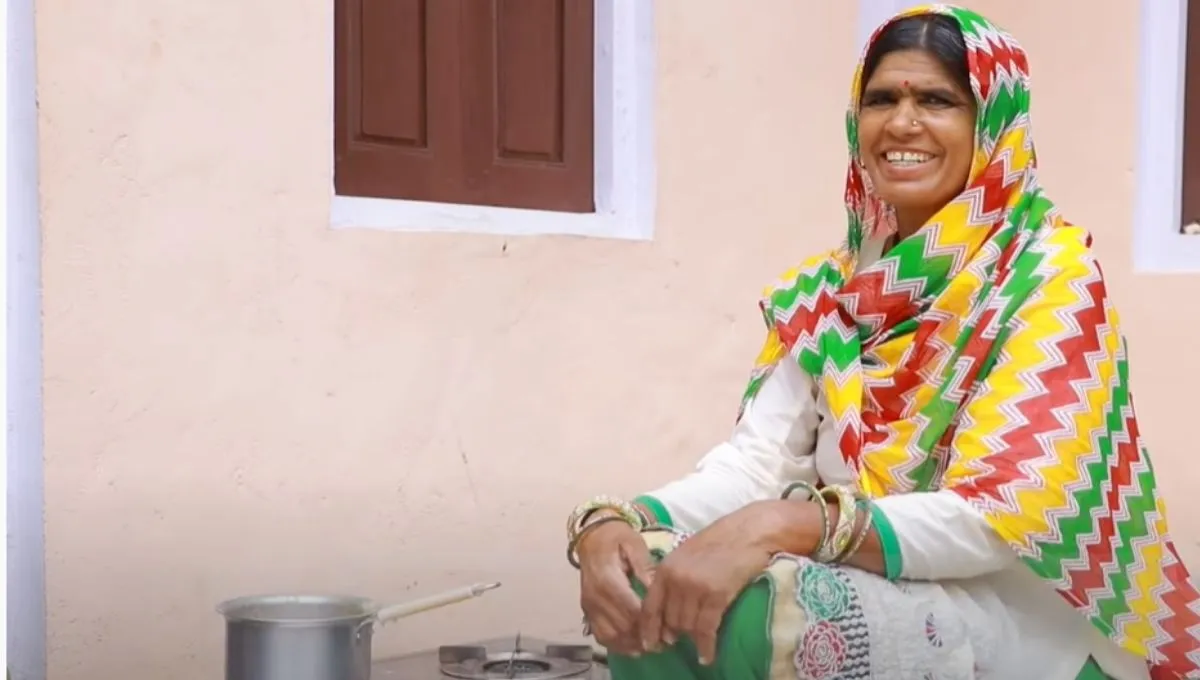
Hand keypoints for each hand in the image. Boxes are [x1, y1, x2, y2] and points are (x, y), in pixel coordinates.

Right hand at [577, 519, 655, 655]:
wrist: (592, 537)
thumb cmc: (617, 538)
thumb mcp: (635, 544)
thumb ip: (645, 567)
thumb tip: (656, 590)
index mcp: (607, 579)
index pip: (630, 608)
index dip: (649, 622)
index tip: (668, 629)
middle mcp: (595, 596)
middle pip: (622, 626)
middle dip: (644, 636)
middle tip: (667, 642)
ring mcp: (589, 606)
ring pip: (611, 635)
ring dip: (632, 644)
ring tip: (653, 646)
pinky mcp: (587, 611)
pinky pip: (600, 635)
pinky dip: (617, 645)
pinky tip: (634, 647)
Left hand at [638, 500, 807, 665]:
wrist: (748, 532)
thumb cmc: (719, 541)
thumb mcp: (686, 556)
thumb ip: (673, 579)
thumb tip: (667, 613)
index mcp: (665, 568)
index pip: (649, 607)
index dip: (649, 630)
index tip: (650, 645)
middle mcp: (676, 579)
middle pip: (669, 620)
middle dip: (675, 633)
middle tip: (681, 640)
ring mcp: (695, 587)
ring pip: (687, 626)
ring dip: (693, 638)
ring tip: (699, 642)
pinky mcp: (716, 595)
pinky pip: (706, 629)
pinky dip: (706, 646)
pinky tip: (707, 656)